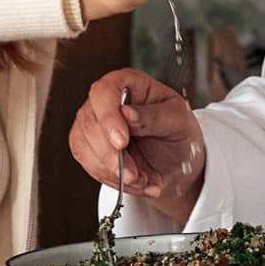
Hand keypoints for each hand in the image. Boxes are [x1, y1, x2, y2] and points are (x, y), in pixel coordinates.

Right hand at [69, 68, 205, 215]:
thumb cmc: (179, 132)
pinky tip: (136, 182)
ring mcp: (92, 123)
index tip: (122, 142)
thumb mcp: (179, 121)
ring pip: (85, 147)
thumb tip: (126, 113)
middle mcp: (105, 100)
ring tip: (144, 181)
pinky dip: (113, 180)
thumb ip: (155, 116)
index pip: (104, 91)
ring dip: (114, 172)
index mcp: (129, 83)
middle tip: (136, 174)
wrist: (176, 160)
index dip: (109, 117)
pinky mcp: (87, 147)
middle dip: (112, 156)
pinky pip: (89, 165)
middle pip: (91, 123)